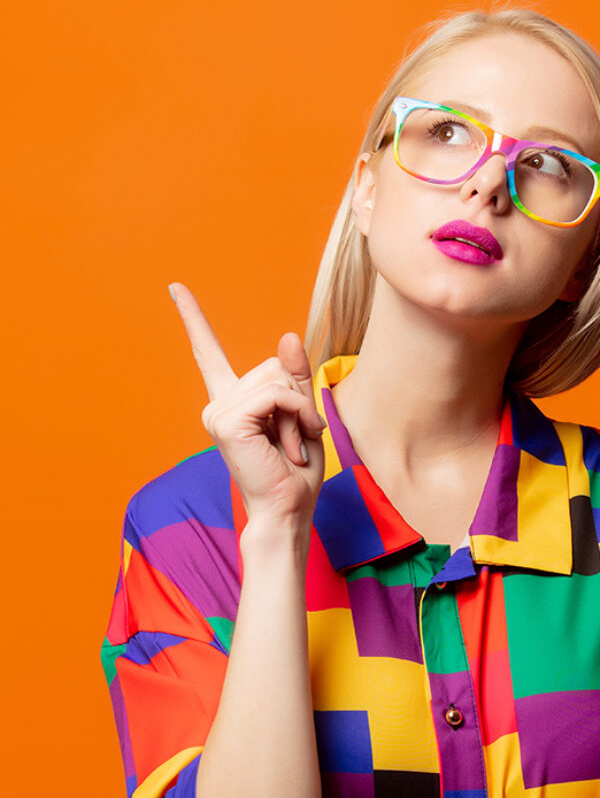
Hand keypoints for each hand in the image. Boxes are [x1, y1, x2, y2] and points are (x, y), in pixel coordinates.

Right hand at [169, 283, 325, 529]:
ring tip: (290, 446)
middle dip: (299, 400)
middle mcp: (219, 404)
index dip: (193, 319)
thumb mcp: (302, 416)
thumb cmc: (295, 472)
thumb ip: (294, 377)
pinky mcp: (226, 421)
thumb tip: (287, 335)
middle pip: (276, 365)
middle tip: (294, 439)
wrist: (287, 510)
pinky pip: (278, 395)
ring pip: (280, 380)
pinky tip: (291, 443)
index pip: (208, 353)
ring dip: (300, 413)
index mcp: (232, 402)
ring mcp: (218, 412)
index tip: (175, 287)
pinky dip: (297, 416)